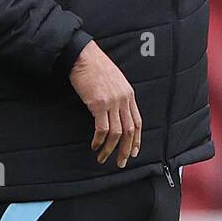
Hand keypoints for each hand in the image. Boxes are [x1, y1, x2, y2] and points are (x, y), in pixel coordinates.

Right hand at [69, 40, 141, 166]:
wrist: (84, 57)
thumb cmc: (96, 68)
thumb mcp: (115, 82)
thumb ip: (119, 97)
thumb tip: (117, 113)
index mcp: (129, 94)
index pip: (137, 121)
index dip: (137, 139)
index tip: (135, 152)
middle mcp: (124, 99)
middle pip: (130, 130)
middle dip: (127, 149)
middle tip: (122, 163)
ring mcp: (112, 102)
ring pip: (117, 133)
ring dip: (110, 149)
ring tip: (103, 158)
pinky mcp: (98, 104)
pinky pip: (102, 129)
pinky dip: (99, 140)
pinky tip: (94, 145)